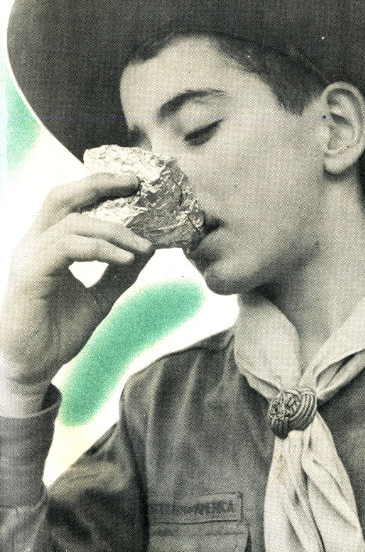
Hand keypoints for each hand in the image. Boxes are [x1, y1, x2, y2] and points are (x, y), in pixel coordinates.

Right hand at [0, 173, 154, 411]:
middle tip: (135, 184)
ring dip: (115, 231)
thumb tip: (148, 250)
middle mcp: (35, 244)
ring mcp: (29, 257)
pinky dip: (100, 249)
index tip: (134, 184)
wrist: (34, 368)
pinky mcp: (30, 275)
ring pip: (73, 224)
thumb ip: (120, 273)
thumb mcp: (99, 298)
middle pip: (63, 197)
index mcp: (48, 244)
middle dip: (100, 185)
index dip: (99, 186)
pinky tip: (126, 260)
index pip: (71, 202)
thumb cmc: (57, 333)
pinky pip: (68, 249)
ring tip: (144, 247)